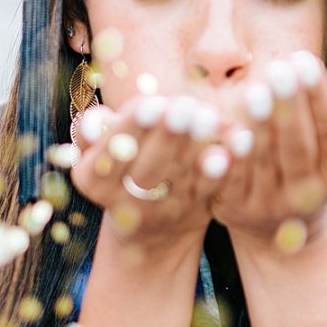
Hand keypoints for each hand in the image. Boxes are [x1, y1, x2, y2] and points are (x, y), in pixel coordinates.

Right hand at [70, 93, 233, 254]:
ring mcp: (161, 211)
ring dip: (196, 147)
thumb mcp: (100, 149)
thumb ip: (94, 130)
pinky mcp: (193, 212)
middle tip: (185, 107)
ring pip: (180, 178)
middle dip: (168, 135)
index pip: (110, 152)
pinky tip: (233, 143)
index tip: (152, 103)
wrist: (149, 224)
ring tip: (208, 117)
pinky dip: (221, 167)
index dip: (132, 127)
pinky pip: (209, 189)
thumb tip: (95, 118)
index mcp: (93, 179)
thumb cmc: (123, 163)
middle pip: (147, 168)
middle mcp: (123, 202)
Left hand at [210, 50, 326, 250]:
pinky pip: (232, 180)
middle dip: (289, 108)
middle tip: (279, 70)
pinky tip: (230, 131)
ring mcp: (270, 205)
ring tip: (255, 90)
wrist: (275, 225)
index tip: (305, 60)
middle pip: (298, 147)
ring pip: (265, 162)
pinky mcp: (235, 209)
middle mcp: (307, 194)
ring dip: (260, 126)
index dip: (316, 97)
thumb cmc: (304, 166)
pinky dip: (232, 157)